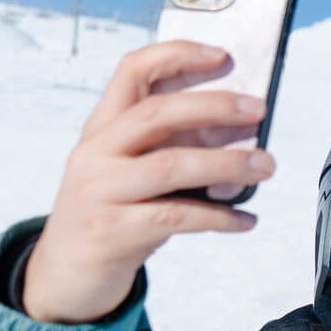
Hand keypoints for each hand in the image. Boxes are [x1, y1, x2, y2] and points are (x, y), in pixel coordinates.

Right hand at [22, 41, 271, 323]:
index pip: (132, 72)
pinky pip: (178, 217)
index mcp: (100, 128)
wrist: (64, 275)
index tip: (223, 55)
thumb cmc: (110, 214)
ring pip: (171, 165)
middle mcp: (95, 153)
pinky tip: (246, 220)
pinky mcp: (114, 232)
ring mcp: (100, 192)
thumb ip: (170, 146)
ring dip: (227, 163)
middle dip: (214, 106)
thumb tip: (239, 130)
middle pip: (156, 114)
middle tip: (259, 111)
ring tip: (266, 166)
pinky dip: (219, 217)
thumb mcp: (128, 170)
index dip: (177, 55)